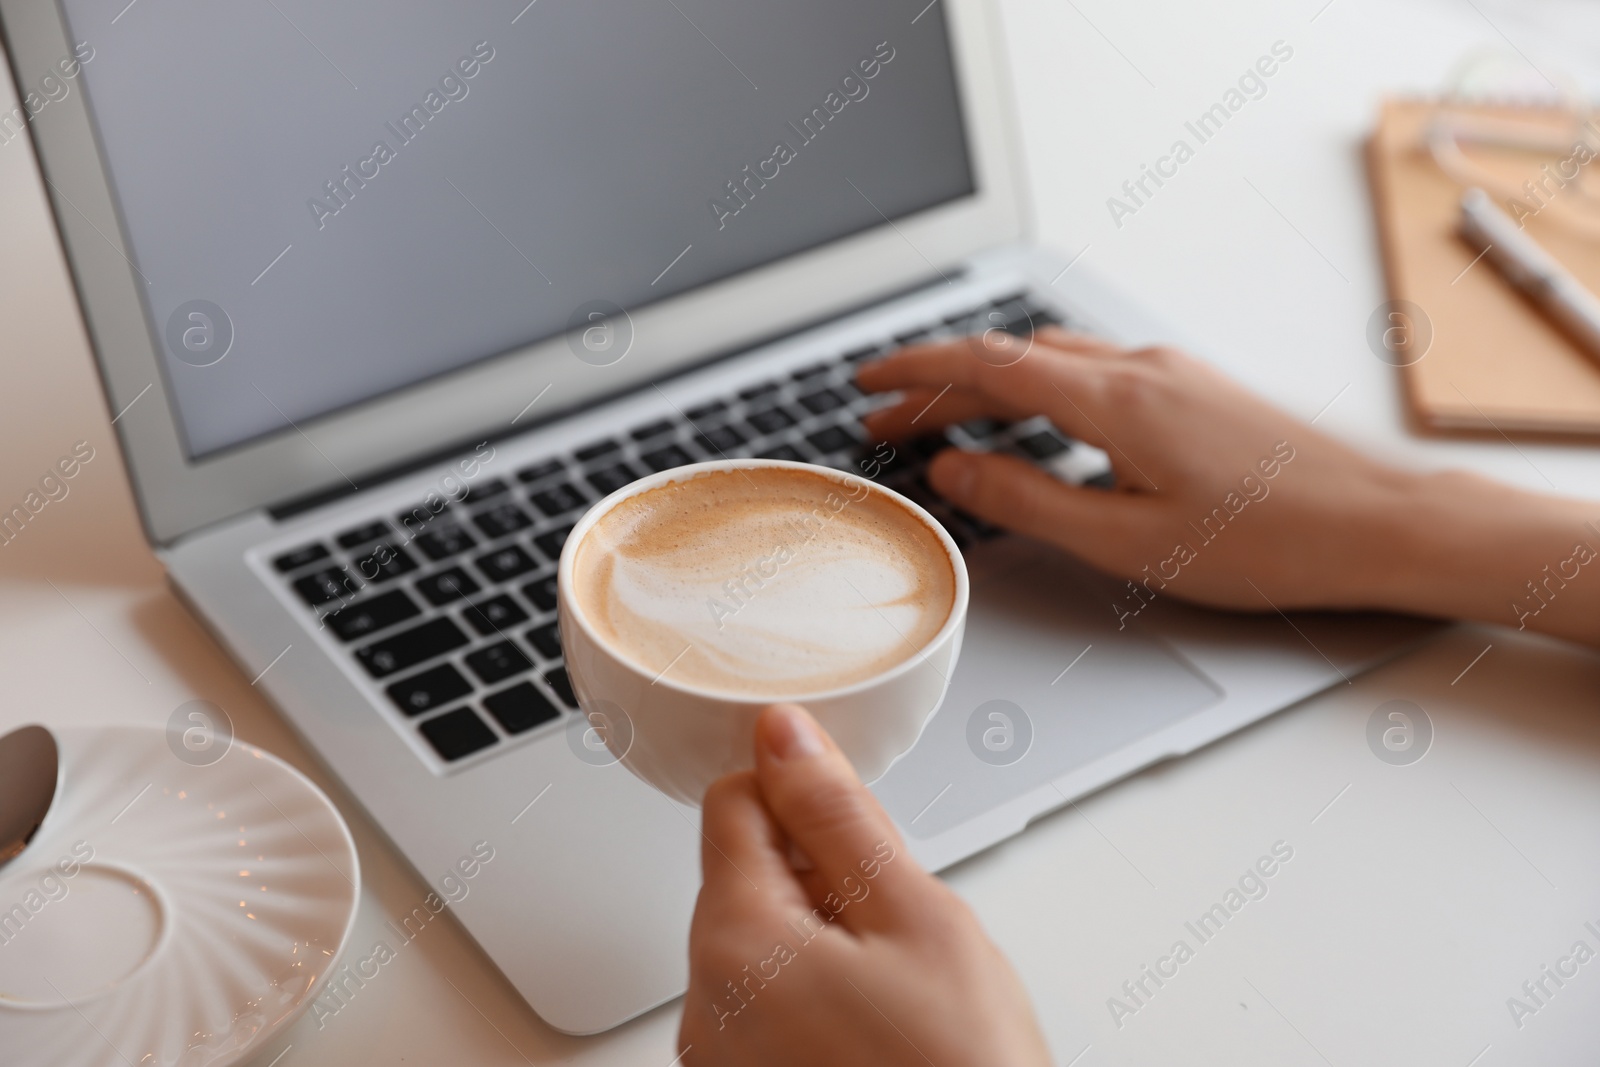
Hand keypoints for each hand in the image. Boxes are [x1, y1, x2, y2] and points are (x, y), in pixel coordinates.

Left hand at [680, 704, 1051, 1066]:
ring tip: (898, 991)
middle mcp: (704, 1007)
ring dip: (825, 938)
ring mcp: (720, 1059)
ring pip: (763, 940)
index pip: (731, 802)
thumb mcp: (917, 917)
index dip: (803, 797)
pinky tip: (881, 1032)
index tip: (855, 825)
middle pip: (745, 875)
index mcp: (734, 943)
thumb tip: (784, 734)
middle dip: (820, 876)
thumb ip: (837, 815)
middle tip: (900, 928)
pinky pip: (769, 1005)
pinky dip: (819, 995)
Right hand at [856, 332, 1599, 645]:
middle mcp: (1140, 367)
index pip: (984, 364)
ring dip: (991, 385)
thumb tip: (956, 470)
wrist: (1383, 523)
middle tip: (888, 419)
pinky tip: (1039, 426)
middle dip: (940, 383)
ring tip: (949, 425)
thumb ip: (1029, 500)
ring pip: (1054, 358)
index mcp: (1114, 399)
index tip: (865, 386)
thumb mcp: (1127, 541)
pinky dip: (1040, 388)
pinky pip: (1094, 370)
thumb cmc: (1271, 542)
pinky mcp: (1196, 388)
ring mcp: (1173, 371)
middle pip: (1012, 356)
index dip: (914, 372)